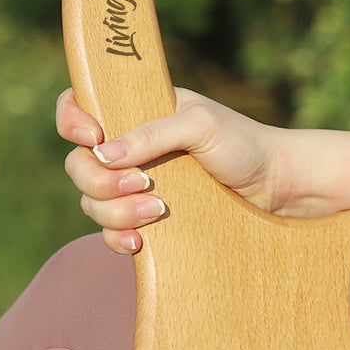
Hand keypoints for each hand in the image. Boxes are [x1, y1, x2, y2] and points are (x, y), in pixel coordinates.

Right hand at [56, 87, 299, 252]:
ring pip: (92, 201)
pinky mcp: (146, 220)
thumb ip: (152, 133)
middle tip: (144, 183)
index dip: (72, 121)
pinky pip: (111, 232)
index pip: (80, 107)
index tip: (92, 137)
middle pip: (79, 164)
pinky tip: (140, 242)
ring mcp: (135, 186)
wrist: (278, 189)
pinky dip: (118, 238)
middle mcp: (130, 149)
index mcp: (137, 113)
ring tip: (159, 210)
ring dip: (116, 210)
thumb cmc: (244, 144)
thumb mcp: (201, 126)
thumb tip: (103, 153)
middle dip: (101, 180)